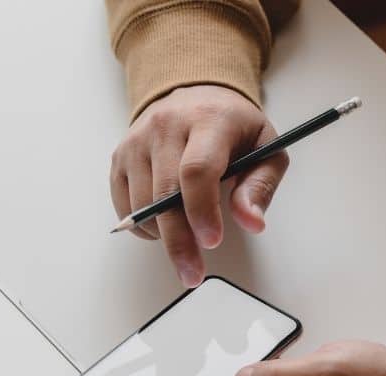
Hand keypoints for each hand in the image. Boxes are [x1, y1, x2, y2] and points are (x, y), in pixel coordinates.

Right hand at [110, 85, 288, 286]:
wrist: (193, 93)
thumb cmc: (232, 127)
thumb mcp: (265, 147)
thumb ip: (261, 186)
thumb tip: (251, 222)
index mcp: (208, 120)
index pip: (197, 170)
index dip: (202, 211)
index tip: (212, 241)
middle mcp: (166, 126)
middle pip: (165, 194)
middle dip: (179, 241)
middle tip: (192, 273)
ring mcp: (137, 142)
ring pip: (141, 205)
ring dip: (163, 236)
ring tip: (186, 245)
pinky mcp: (120, 158)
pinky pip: (124, 205)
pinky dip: (143, 226)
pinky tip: (164, 227)